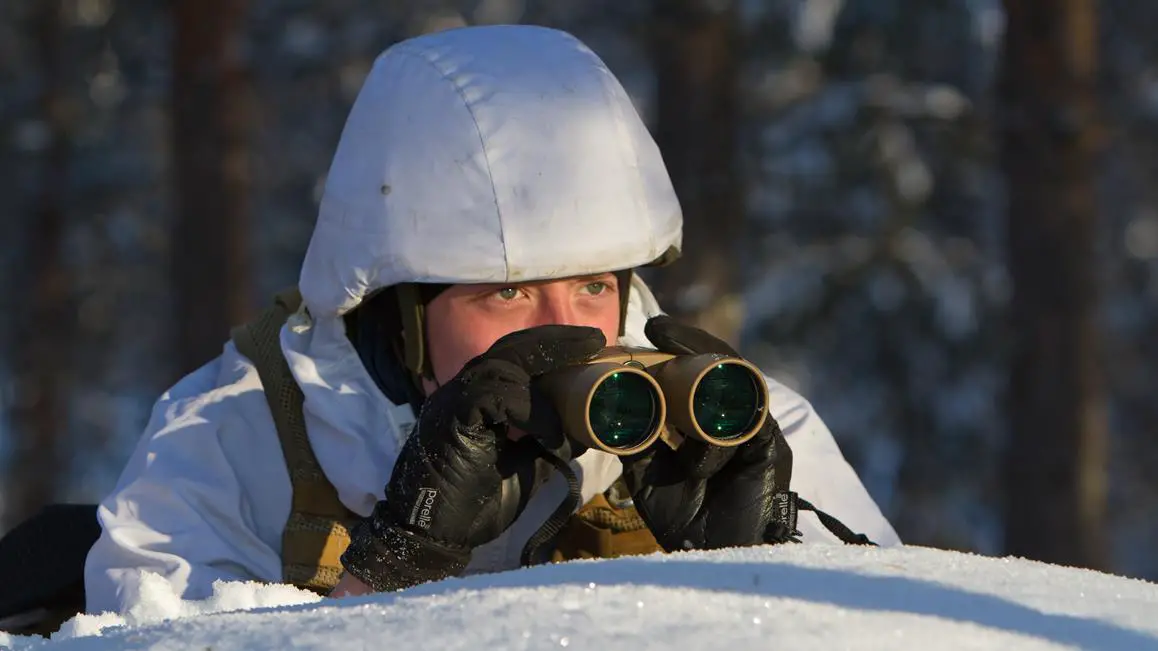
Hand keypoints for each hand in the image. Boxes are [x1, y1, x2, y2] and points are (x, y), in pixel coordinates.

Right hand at [340, 325, 605, 591]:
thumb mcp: (522, 466)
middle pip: (512, 348)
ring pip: (504, 366)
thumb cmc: (474, 505)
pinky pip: (495, 397)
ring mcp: (453, 401)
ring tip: (583, 396)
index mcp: (478, 397)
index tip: (593, 343)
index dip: (553, 346)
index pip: (516, 354)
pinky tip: (552, 436)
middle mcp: (463, 390)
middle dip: (555, 343)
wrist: (431, 537)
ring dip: (548, 380)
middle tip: (595, 341)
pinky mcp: (450, 418)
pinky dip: (531, 413)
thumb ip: (543, 445)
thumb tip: (582, 432)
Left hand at [620, 316, 795, 550]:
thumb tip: (601, 414)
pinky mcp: (770, 445)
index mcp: (704, 417)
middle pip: (717, 363)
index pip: (695, 369)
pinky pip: (751, 418)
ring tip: (673, 346)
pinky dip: (720, 420)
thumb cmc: (686, 514)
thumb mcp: (648, 472)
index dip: (674, 347)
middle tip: (657, 328)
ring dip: (704, 361)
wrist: (717, 553)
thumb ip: (634, 442)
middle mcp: (732, 414)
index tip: (644, 331)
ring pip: (734, 380)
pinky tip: (700, 412)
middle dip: (688, 342)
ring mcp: (753, 426)